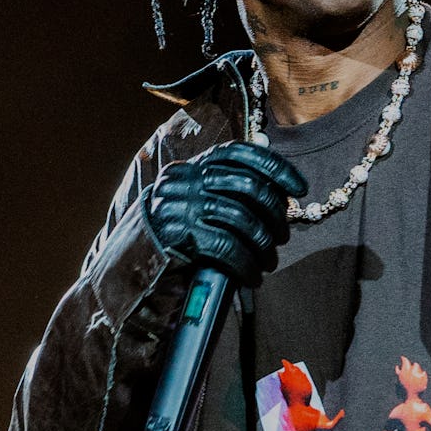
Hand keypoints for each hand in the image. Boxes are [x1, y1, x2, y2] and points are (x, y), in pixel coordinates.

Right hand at [147, 142, 307, 286]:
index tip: (300, 188)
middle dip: (275, 214)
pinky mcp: (180, 235)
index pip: (242, 153)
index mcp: (195, 165)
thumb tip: (278, 195)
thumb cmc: (174, 229)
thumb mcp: (195, 198)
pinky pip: (227, 247)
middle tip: (283, 236)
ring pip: (242, 218)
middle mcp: (187, 179)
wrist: (129, 257)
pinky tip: (253, 276)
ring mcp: (182, 205)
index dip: (276, 167)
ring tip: (269, 261)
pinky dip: (246, 264)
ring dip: (264, 244)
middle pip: (248, 187)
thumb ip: (225, 188)